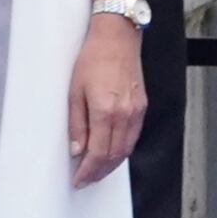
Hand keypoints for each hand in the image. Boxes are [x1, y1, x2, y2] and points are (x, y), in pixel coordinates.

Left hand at [68, 10, 147, 181]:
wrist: (117, 38)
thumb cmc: (93, 58)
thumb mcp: (74, 91)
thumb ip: (77, 124)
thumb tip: (77, 149)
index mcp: (105, 111)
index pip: (98, 153)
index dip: (88, 171)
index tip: (79, 179)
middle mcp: (124, 115)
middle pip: (113, 155)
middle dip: (99, 172)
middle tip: (86, 179)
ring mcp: (136, 111)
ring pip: (126, 149)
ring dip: (112, 164)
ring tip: (98, 171)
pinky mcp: (142, 107)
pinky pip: (134, 136)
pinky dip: (123, 150)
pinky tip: (113, 152)